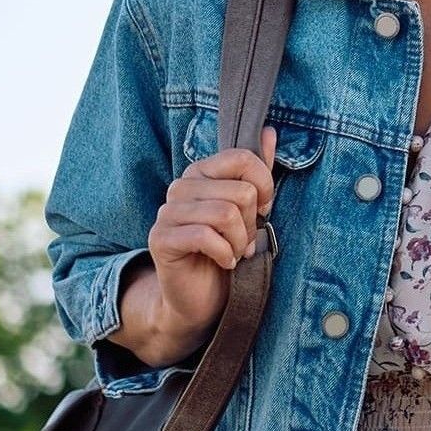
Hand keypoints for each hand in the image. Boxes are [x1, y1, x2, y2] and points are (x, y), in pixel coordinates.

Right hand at [117, 130, 274, 366]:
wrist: (199, 299)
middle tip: (243, 240)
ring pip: (225, 214)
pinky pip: (205, 236)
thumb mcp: (248, 211)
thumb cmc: (226, 251)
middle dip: (251, 223)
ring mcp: (167, 212)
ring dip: (239, 242)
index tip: (262, 211)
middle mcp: (181, 187)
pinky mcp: (160, 239)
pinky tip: (223, 262)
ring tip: (234, 252)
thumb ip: (257, 172)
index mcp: (201, 173)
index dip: (264, 186)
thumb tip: (270, 131)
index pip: (242, 157)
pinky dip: (225, 254)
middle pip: (240, 191)